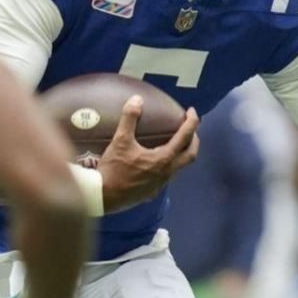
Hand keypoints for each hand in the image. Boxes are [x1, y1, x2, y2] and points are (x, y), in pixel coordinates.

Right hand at [98, 96, 199, 210]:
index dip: (192, 122)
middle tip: (189, 129)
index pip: (185, 137)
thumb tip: (137, 99)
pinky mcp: (151, 192)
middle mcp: (167, 173)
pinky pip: (166, 177)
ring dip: (181, 154)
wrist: (104, 197)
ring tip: (174, 144)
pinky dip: (168, 165)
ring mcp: (160, 185)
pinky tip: (155, 162)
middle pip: (190, 155)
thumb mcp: (120, 141)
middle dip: (194, 140)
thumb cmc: (114, 169)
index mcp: (163, 159)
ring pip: (179, 167)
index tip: (192, 112)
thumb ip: (130, 119)